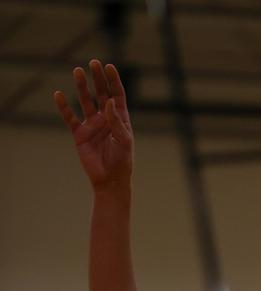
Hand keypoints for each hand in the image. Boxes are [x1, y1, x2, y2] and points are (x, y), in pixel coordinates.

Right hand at [54, 60, 132, 190]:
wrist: (109, 180)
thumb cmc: (122, 161)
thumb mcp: (124, 140)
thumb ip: (116, 121)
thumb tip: (108, 102)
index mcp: (119, 119)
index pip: (116, 95)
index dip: (113, 80)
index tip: (109, 66)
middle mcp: (105, 119)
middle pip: (101, 93)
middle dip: (97, 78)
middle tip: (92, 62)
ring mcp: (92, 125)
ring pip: (85, 101)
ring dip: (82, 87)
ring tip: (77, 71)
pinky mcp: (80, 134)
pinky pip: (70, 118)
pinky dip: (64, 107)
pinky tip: (59, 94)